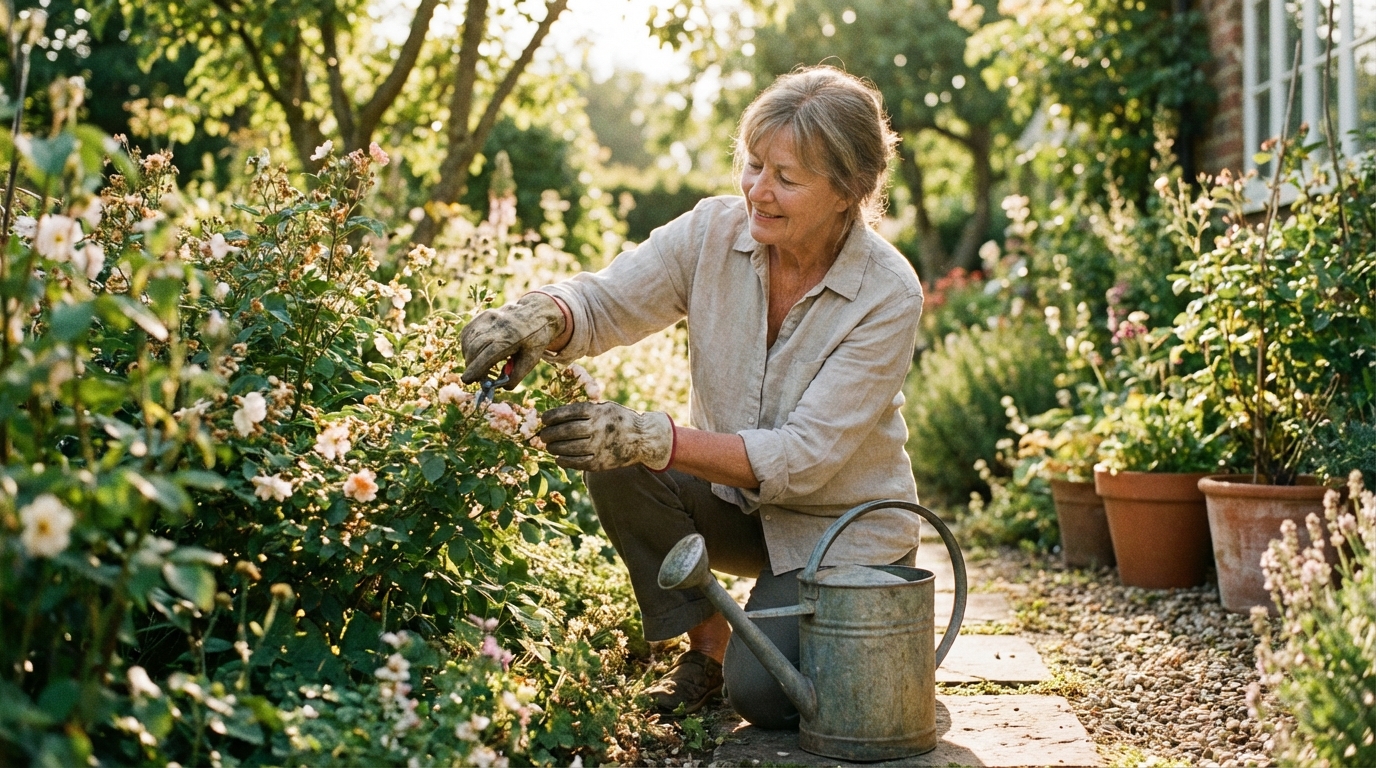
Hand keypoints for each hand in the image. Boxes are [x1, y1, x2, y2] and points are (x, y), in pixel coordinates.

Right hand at [460, 292, 565, 387]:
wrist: (537, 313)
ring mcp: (489, 317)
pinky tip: (474, 352)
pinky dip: (467, 345)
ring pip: (469, 340)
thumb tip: (501, 388)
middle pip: (475, 348)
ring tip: (477, 365)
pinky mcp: (483, 315)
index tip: (467, 380)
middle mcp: (498, 325)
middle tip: (475, 377)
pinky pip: (468, 332)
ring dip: (469, 356)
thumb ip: (517, 376)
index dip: (475, 368)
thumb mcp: (532, 360)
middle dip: (471, 365)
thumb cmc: (535, 339)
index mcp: (512, 337)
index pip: (488, 355)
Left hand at [538, 401, 674, 471]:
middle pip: (566, 431)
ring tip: (549, 446)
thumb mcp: (605, 407)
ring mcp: (600, 446)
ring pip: (569, 448)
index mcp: (598, 411)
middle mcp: (598, 428)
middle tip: (543, 435)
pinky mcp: (601, 462)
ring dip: (555, 447)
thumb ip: (585, 410)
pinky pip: (577, 463)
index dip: (553, 416)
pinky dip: (564, 460)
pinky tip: (558, 458)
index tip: (544, 419)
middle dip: (550, 433)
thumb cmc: (618, 420)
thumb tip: (556, 416)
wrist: (642, 438)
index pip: (569, 413)